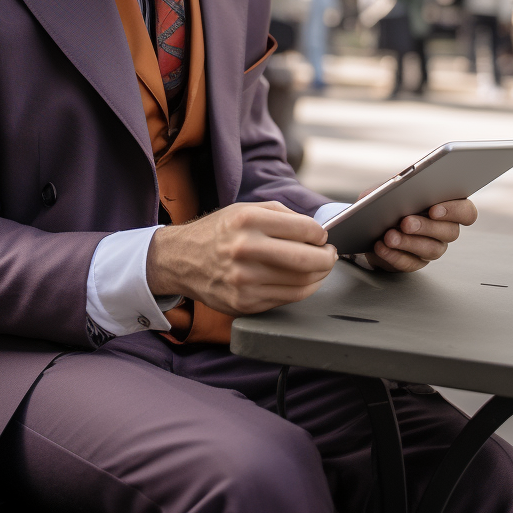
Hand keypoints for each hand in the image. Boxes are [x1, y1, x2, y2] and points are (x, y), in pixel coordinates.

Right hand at [146, 201, 337, 316]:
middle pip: (307, 260)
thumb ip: (283, 214)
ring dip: (319, 276)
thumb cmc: (220, 232)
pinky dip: (303, 290)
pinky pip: (287, 299)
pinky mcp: (244, 303)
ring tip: (320, 267)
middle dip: (328, 258)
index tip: (323, 236)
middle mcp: (245, 250)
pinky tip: (304, 281)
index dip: (321, 234)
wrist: (181, 259)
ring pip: (302, 283)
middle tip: (331, 254)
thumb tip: (316, 230)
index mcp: (247, 221)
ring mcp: (244, 280)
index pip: (304, 229)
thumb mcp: (246, 209)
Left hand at [364, 198, 477, 272]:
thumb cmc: (389, 200)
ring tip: (390, 236)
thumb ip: (402, 188)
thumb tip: (401, 190)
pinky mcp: (416, 262)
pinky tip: (381, 247)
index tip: (434, 210)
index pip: (467, 212)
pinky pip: (409, 263)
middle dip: (426, 227)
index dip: (454, 211)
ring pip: (430, 249)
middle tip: (406, 223)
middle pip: (449, 232)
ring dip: (408, 242)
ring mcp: (433, 247)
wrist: (372, 221)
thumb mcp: (393, 188)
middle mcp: (445, 229)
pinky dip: (393, 255)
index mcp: (448, 206)